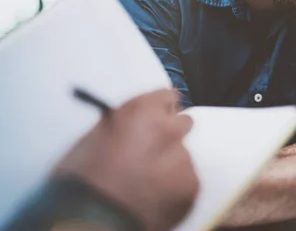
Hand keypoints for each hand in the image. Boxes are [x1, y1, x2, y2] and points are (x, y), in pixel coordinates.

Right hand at [54, 89, 198, 230]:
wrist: (92, 222)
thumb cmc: (81, 181)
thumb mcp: (93, 138)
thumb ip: (121, 124)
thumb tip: (130, 123)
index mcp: (142, 112)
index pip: (167, 97)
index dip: (161, 109)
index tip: (158, 116)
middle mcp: (168, 130)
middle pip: (183, 123)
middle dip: (171, 134)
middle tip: (154, 151)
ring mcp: (183, 158)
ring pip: (183, 155)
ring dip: (171, 164)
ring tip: (148, 182)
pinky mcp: (192, 185)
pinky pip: (187, 180)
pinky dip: (175, 187)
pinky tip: (154, 198)